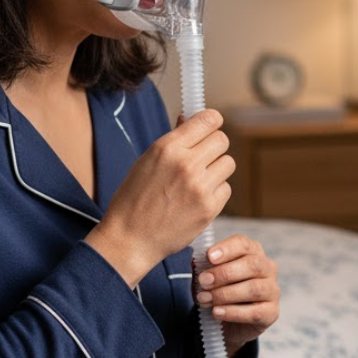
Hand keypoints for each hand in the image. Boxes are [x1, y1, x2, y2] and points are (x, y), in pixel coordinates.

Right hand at [86, 109, 233, 286]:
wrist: (129, 239)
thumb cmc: (134, 198)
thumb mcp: (146, 161)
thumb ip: (173, 140)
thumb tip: (189, 119)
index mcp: (167, 148)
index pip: (209, 119)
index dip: (212, 121)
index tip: (209, 127)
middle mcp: (186, 164)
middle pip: (222, 140)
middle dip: (213, 146)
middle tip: (202, 157)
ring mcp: (200, 187)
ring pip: (228, 163)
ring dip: (216, 169)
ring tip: (198, 180)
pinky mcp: (210, 208)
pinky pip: (226, 188)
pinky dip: (215, 191)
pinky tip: (197, 198)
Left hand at [195, 234, 279, 356]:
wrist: (229, 322)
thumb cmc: (220, 291)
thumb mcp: (209, 276)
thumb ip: (204, 268)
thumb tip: (195, 262)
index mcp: (253, 252)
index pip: (243, 244)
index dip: (227, 249)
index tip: (209, 257)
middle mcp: (267, 268)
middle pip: (252, 265)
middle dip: (224, 273)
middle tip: (204, 281)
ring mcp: (272, 290)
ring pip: (254, 288)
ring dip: (226, 294)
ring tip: (205, 299)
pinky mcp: (271, 312)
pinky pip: (255, 312)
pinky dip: (233, 312)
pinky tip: (216, 312)